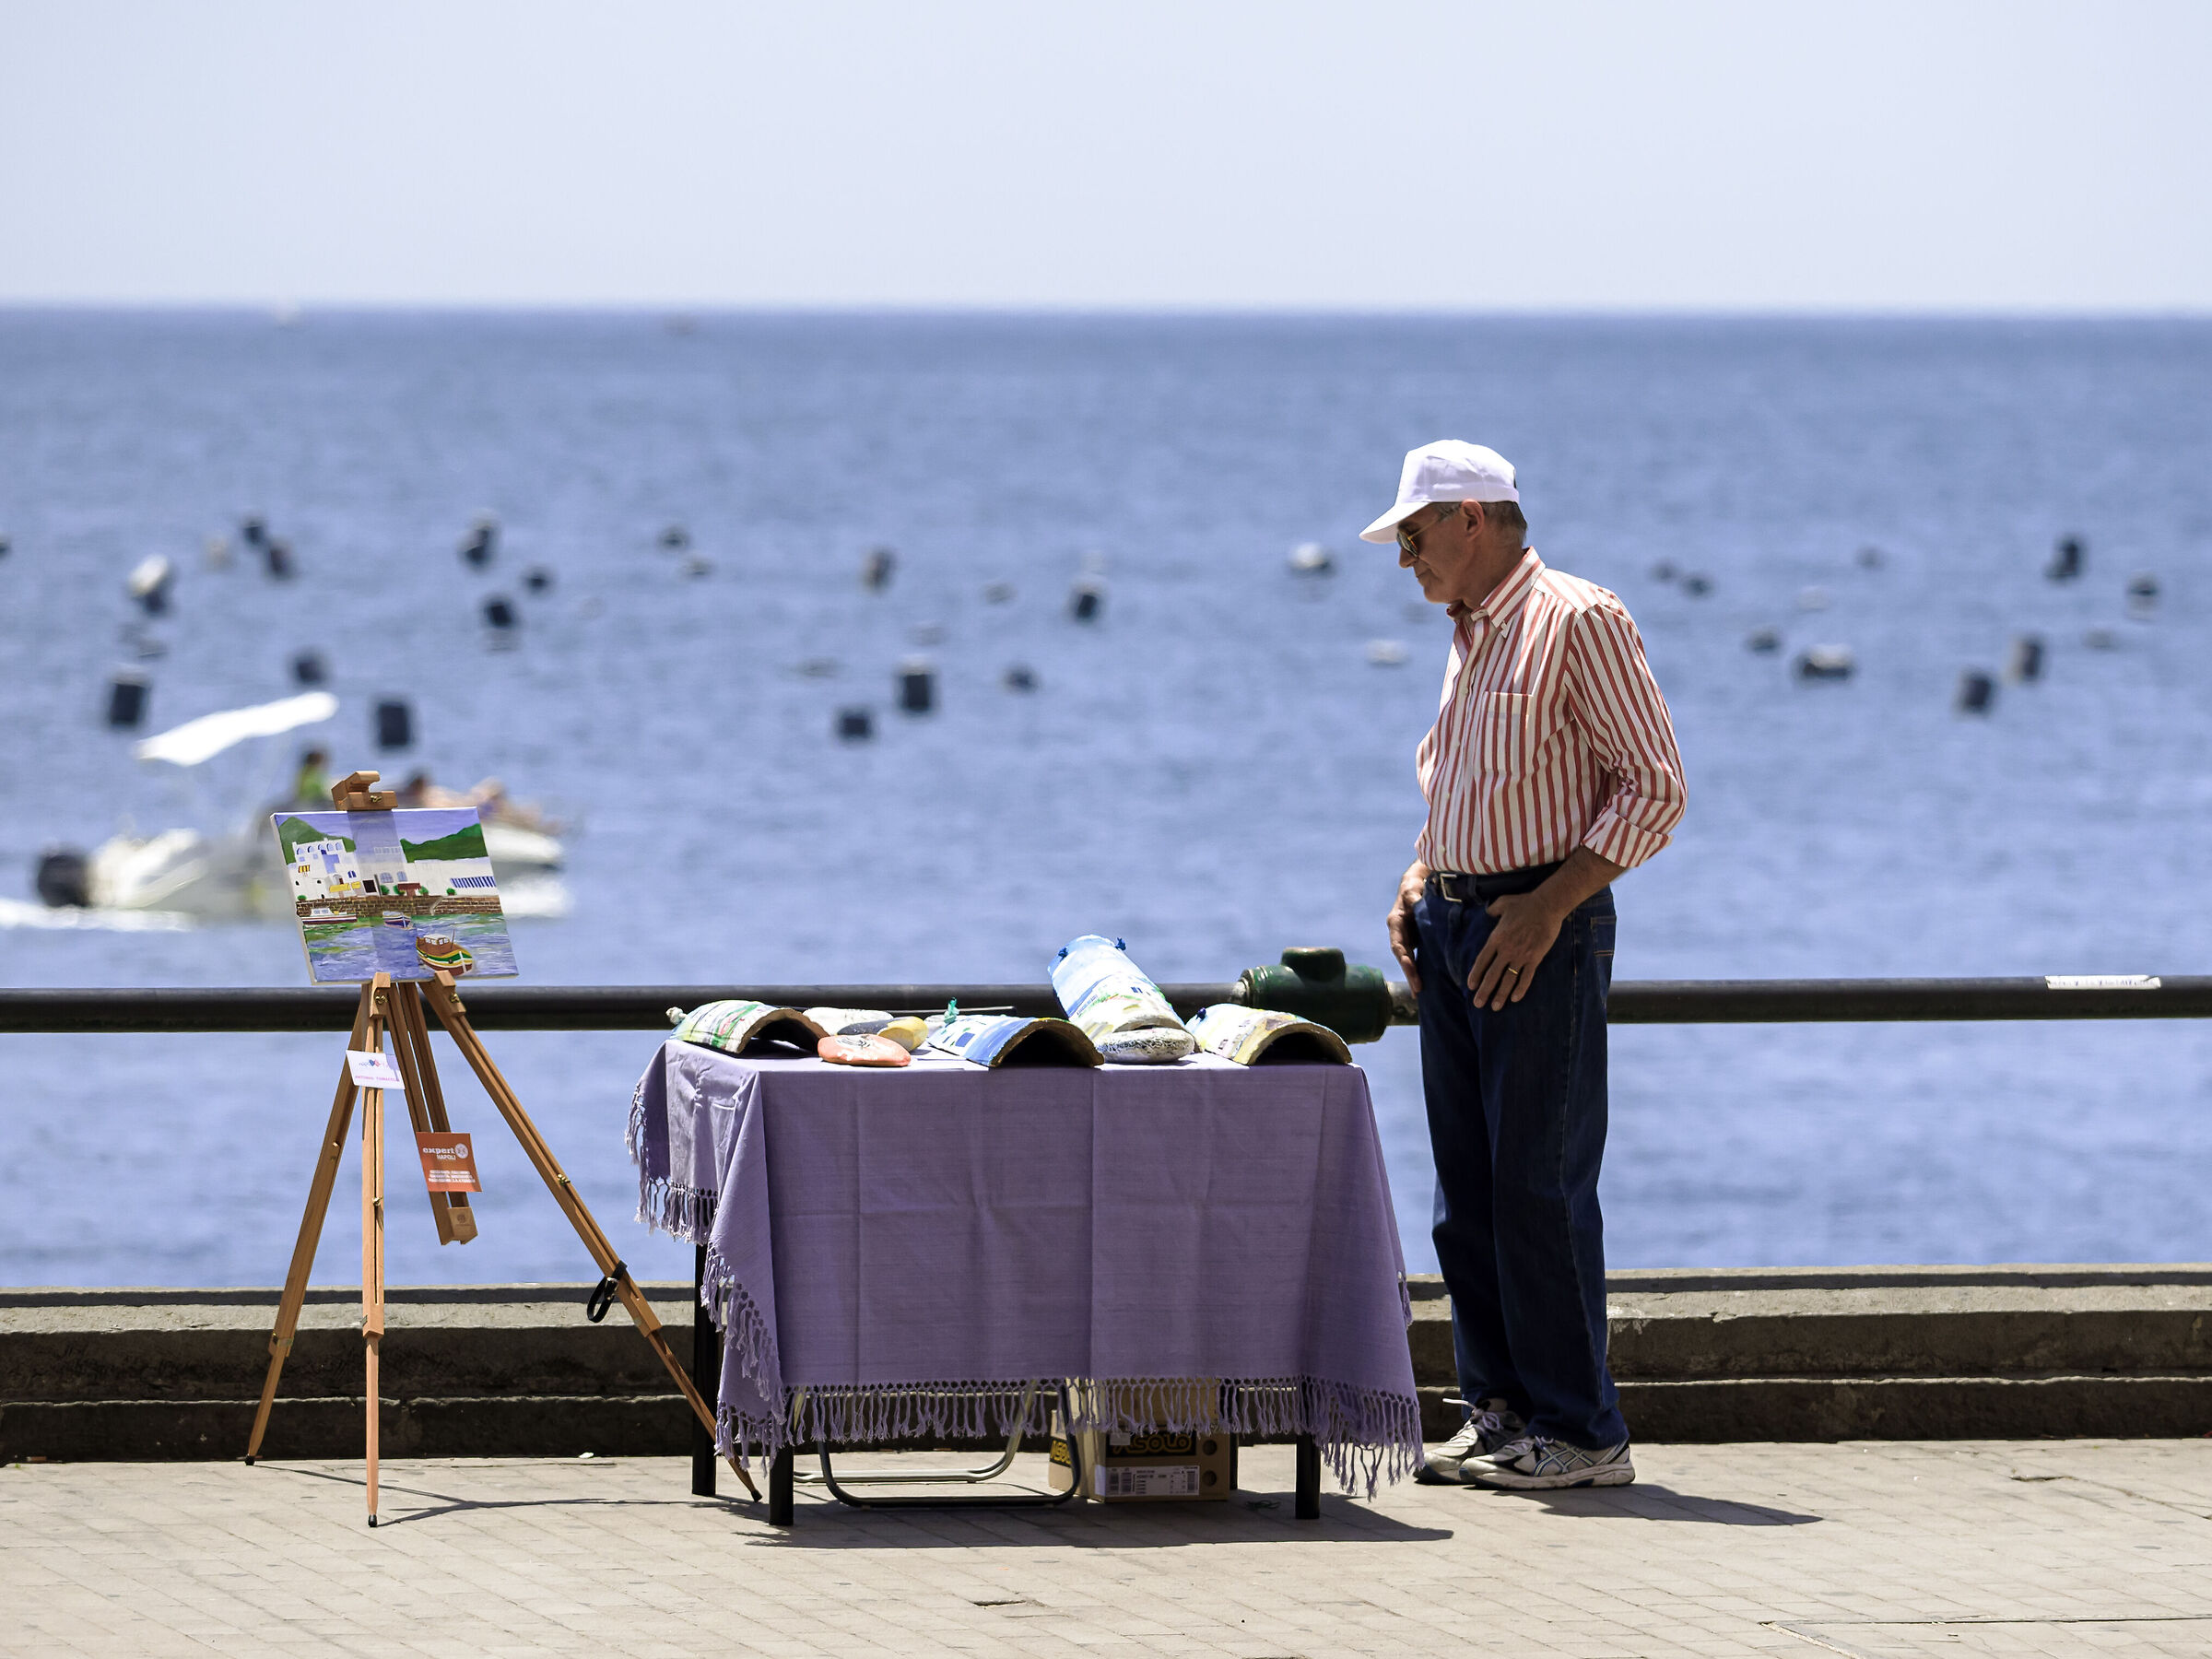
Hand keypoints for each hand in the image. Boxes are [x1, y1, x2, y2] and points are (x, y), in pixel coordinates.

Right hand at [1386, 862, 1429, 994]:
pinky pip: (1414, 957)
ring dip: (1412, 976)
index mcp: (1395, 922)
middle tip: (1418, 990)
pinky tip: (1423, 985)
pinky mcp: (1414, 941)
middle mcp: (1398, 933)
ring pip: (1407, 960)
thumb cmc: (1414, 886)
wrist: (1417, 885)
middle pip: (1402, 957)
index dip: (1404, 958)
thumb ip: (1412, 896)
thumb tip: (1413, 902)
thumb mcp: (1413, 889)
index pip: (1398, 944)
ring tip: (1419, 994)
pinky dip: (1418, 970)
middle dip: (1409, 973)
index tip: (1411, 969)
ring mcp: (1406, 938)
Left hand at [1467, 891, 1564, 1010]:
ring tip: (1495, 1007)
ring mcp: (1521, 955)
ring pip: (1508, 979)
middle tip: (1477, 1004)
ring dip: (1501, 994)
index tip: (1471, 986)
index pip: (1482, 960)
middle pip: (1492, 974)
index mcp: (1496, 938)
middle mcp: (1506, 950)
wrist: (1547, 906)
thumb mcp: (1502, 903)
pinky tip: (1515, 999)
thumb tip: (1487, 913)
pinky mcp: (1535, 958)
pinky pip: (1526, 977)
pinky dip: (1521, 989)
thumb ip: (1492, 910)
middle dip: (1484, 991)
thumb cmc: (1524, 903)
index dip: (1476, 974)